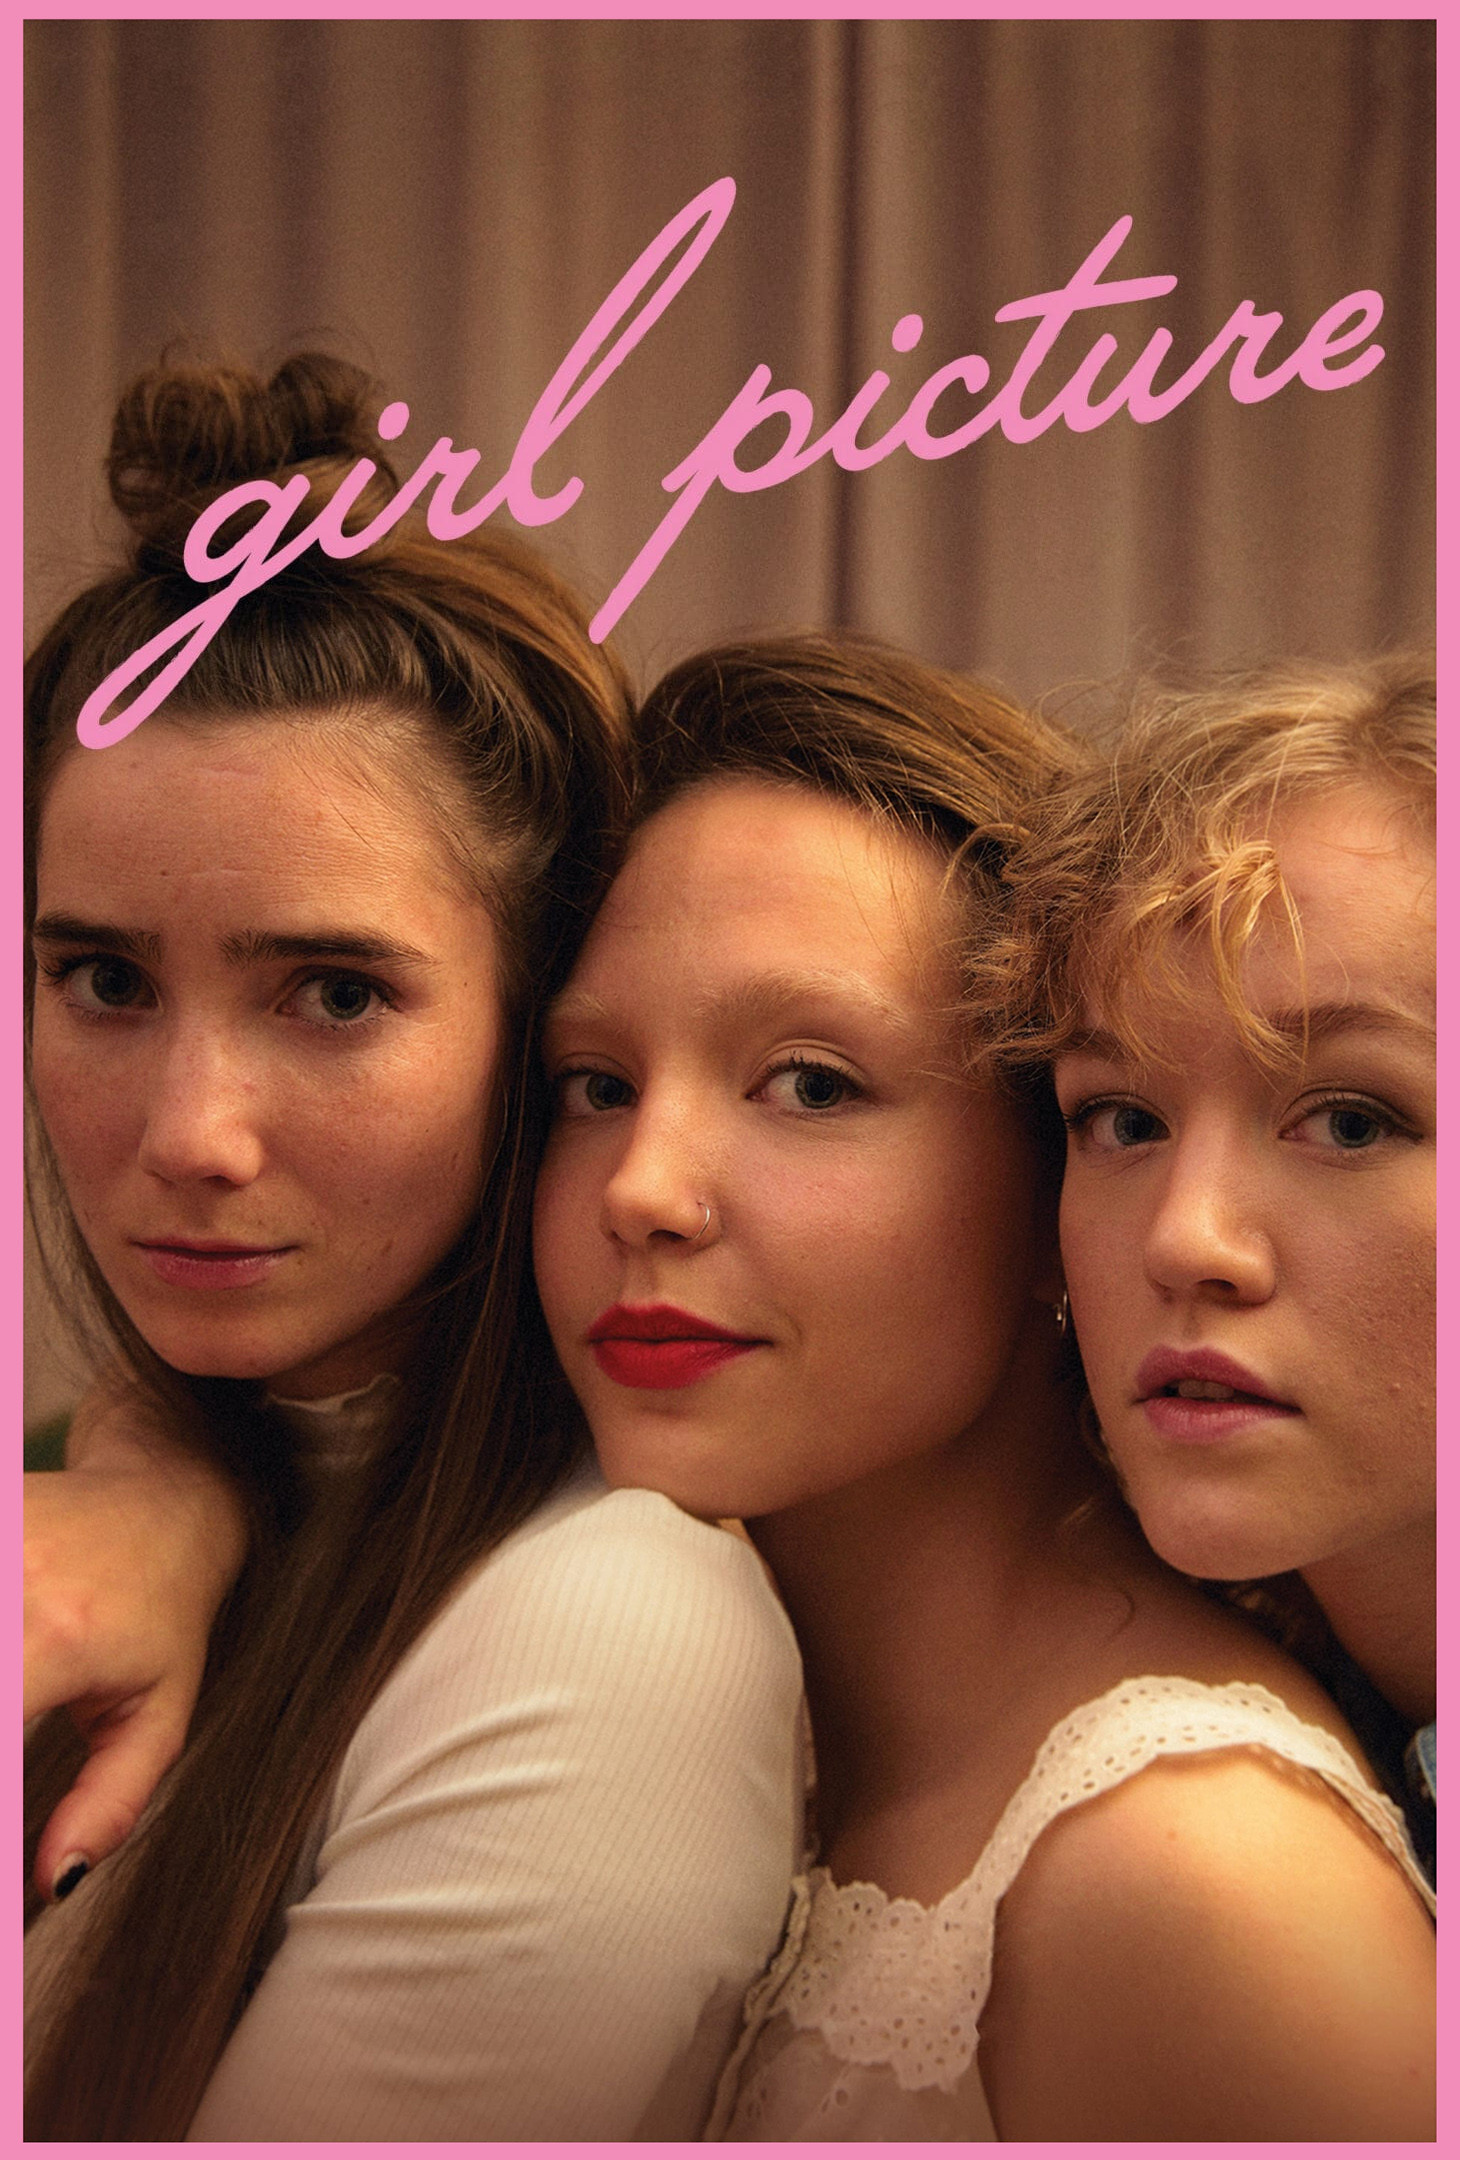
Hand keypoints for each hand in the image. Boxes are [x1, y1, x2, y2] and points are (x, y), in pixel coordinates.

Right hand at [25, 1397, 246, 1898]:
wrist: (165, 1498)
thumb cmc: (166, 1614)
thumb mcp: (160, 1713)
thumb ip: (111, 1801)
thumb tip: (53, 1883)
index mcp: (56, 1636)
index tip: (7, 1848)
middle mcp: (9, 1583)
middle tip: (25, 1735)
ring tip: (24, 1709)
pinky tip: (13, 1681)